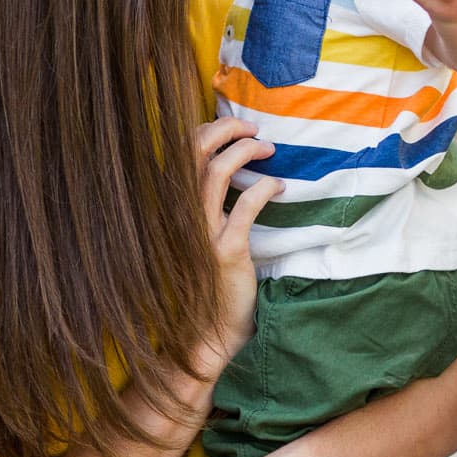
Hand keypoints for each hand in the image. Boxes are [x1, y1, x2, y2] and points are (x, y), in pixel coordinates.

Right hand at [191, 117, 281, 384]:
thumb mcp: (208, 231)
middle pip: (195, 151)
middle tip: (256, 129)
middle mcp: (182, 214)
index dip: (209, 129)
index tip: (238, 127)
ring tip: (270, 149)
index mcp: (176, 205)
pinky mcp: (226, 251)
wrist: (214, 329)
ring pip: (217, 171)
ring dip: (246, 150)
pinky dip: (265, 188)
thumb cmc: (216, 277)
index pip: (183, 151)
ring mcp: (202, 232)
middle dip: (227, 129)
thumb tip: (235, 162)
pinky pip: (245, 206)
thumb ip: (212, 199)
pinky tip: (280, 187)